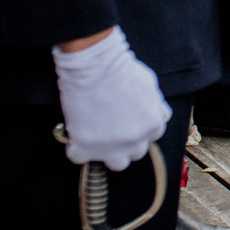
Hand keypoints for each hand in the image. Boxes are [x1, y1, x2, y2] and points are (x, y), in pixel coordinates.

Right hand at [51, 28, 169, 171]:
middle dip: (127, 142)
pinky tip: (74, 135)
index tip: (130, 123)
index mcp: (153, 124)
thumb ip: (155, 104)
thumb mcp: (150, 84)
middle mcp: (134, 140)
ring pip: (117, 163)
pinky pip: (78, 157)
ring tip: (97, 137)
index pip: (152, 135)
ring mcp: (110, 147)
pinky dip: (75, 148)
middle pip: (136, 152)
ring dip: (108, 152)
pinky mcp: (85, 147)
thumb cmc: (120, 68)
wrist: (94, 65)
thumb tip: (154, 113)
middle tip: (113, 128)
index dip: (140, 129)